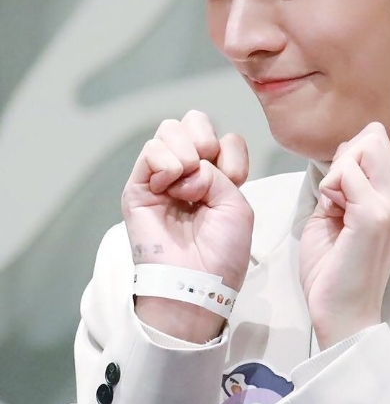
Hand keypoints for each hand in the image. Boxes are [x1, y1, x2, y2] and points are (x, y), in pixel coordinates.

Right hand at [121, 110, 253, 293]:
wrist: (197, 280)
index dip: (230, 151)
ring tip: (188, 185)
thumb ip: (219, 171)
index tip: (235, 179)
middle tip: (207, 170)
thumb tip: (185, 165)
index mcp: (215, 177)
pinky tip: (172, 187)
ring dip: (186, 151)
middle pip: (192, 122)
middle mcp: (188, 173)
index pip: (221, 136)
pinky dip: (166, 162)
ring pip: (169, 129)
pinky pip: (150, 150)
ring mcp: (161, 179)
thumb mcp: (237, 203)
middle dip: (205, 138)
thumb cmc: (222, 251)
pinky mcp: (138, 188)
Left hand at [298, 122, 389, 348]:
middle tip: (333, 198)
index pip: (377, 142)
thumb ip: (344, 183)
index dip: (349, 156)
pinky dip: (329, 188)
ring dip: (335, 174)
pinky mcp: (374, 216)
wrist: (341, 313)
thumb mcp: (338, 214)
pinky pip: (347, 174)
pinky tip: (331, 216)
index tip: (337, 192)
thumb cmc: (334, 269)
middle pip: (374, 137)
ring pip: (362, 148)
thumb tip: (344, 153)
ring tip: (333, 210)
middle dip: (343, 157)